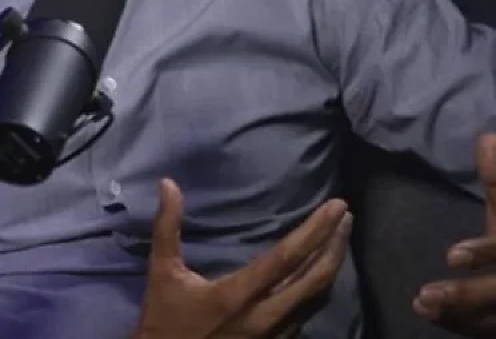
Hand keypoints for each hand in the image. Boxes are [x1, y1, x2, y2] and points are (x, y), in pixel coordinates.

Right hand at [133, 178, 352, 338]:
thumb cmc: (165, 320)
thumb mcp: (162, 272)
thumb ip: (167, 228)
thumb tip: (168, 184)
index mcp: (238, 295)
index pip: (287, 258)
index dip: (315, 230)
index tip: (336, 206)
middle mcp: (265, 316)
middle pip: (314, 279)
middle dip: (335, 245)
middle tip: (346, 216)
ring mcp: (275, 335)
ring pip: (316, 299)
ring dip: (331, 266)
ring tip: (339, 238)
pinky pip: (306, 313)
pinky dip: (318, 289)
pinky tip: (319, 273)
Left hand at [414, 132, 495, 335]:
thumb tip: (487, 138)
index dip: (486, 253)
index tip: (451, 255)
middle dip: (468, 297)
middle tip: (424, 296)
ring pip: (494, 318)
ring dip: (459, 313)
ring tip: (419, 303)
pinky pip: (486, 328)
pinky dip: (460, 322)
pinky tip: (429, 313)